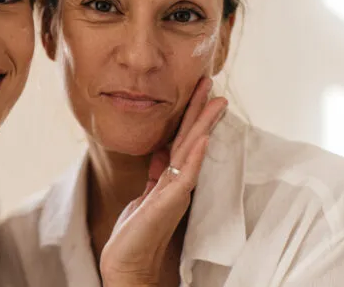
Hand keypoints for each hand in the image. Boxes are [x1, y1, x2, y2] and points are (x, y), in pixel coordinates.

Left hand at [99, 77, 227, 286]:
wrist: (128, 263)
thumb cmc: (137, 232)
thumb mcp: (145, 194)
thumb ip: (156, 174)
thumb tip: (160, 152)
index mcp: (171, 178)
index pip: (183, 139)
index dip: (190, 114)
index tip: (198, 90)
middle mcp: (178, 182)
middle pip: (192, 138)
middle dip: (200, 109)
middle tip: (209, 81)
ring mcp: (177, 191)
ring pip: (193, 150)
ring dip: (203, 124)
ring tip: (215, 100)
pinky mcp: (171, 202)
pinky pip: (187, 174)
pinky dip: (195, 155)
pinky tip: (203, 137)